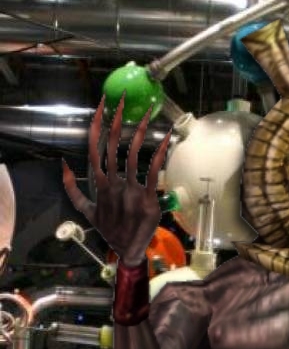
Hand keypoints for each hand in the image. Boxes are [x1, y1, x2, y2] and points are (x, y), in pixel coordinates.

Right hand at [62, 95, 170, 265]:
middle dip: (116, 120)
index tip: (100, 106)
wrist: (128, 249)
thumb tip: (62, 165)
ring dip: (141, 131)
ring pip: (133, 155)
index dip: (96, 126)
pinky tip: (166, 139)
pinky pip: (154, 173)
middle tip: (121, 98)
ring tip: (148, 111)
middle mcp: (114, 184)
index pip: (95, 148)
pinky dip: (159, 155)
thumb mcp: (86, 210)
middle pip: (112, 145)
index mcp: (100, 184)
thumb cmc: (110, 229)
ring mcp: (131, 191)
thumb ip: (72, 189)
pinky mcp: (148, 199)